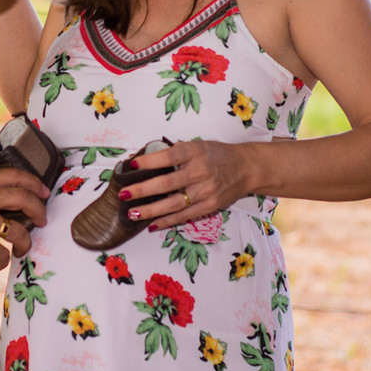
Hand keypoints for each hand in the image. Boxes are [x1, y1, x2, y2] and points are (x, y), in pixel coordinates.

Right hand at [0, 168, 48, 270]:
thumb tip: (17, 198)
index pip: (13, 176)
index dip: (33, 183)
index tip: (44, 193)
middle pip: (21, 198)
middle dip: (38, 210)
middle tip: (43, 220)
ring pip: (17, 231)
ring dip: (25, 243)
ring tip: (22, 249)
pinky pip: (1, 253)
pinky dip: (3, 260)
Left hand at [118, 140, 249, 230]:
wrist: (246, 168)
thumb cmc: (217, 155)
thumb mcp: (198, 145)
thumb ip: (176, 153)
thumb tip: (145, 162)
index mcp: (195, 152)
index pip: (168, 157)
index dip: (149, 161)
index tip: (133, 165)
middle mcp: (201, 171)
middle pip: (167, 183)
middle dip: (143, 190)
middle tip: (124, 194)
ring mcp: (206, 191)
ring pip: (174, 204)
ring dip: (151, 210)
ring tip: (133, 213)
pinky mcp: (210, 206)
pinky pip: (184, 216)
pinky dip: (167, 221)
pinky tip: (151, 224)